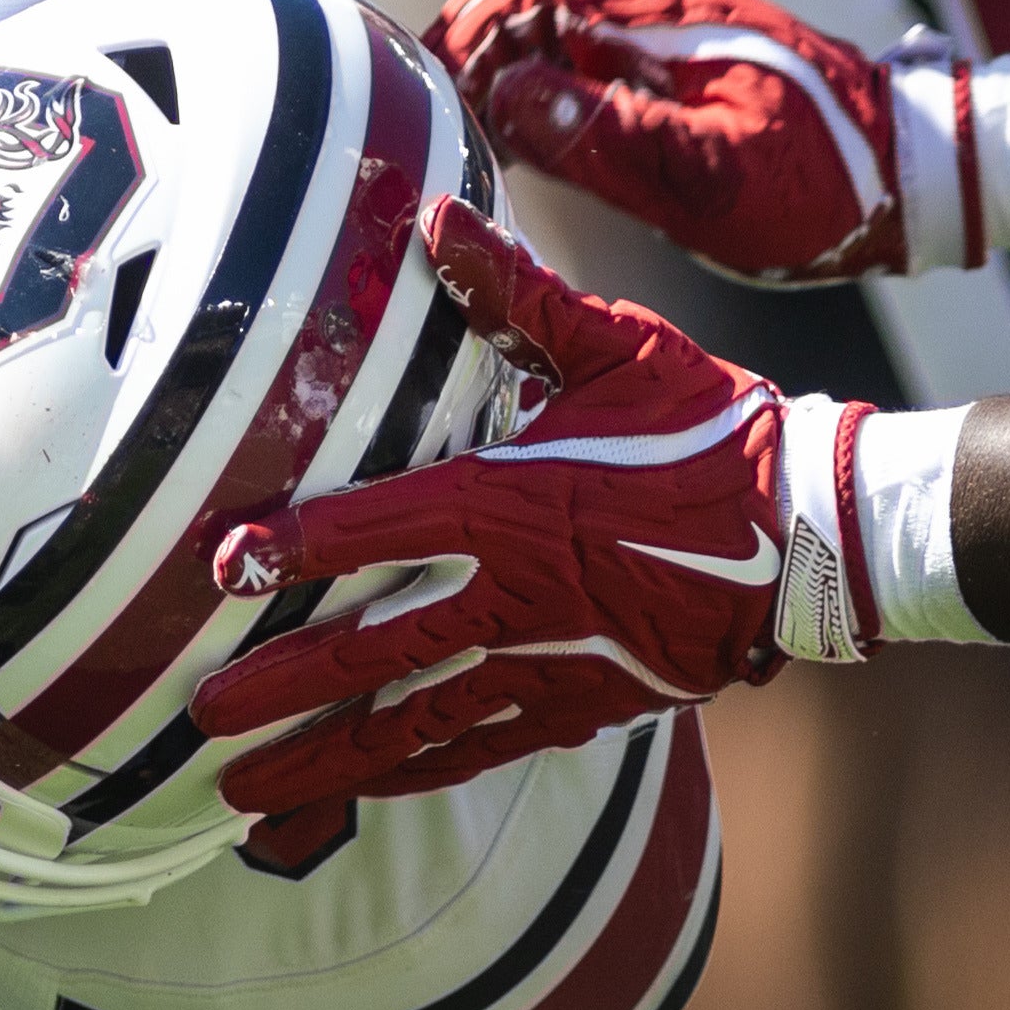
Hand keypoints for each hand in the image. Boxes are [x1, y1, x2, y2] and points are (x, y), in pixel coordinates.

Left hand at [192, 198, 856, 817]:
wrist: (812, 534)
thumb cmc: (710, 429)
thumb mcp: (615, 345)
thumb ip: (517, 293)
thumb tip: (434, 217)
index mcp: (509, 502)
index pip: (377, 527)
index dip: (292, 546)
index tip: (221, 566)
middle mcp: (512, 596)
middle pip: (370, 651)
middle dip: (277, 687)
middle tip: (197, 719)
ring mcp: (545, 663)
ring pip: (411, 723)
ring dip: (324, 758)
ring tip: (244, 789)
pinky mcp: (581, 706)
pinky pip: (478, 749)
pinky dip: (414, 774)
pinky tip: (364, 792)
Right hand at [427, 0, 935, 281]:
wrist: (916, 169)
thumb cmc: (827, 182)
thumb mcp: (712, 178)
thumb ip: (606, 137)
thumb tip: (503, 99)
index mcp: (663, 9)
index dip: (459, 36)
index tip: (424, 101)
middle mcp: (658, 0)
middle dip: (463, 52)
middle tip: (425, 127)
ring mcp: (666, 26)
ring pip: (547, 26)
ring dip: (496, 72)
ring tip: (461, 143)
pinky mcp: (674, 59)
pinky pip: (582, 54)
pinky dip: (537, 89)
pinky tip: (522, 147)